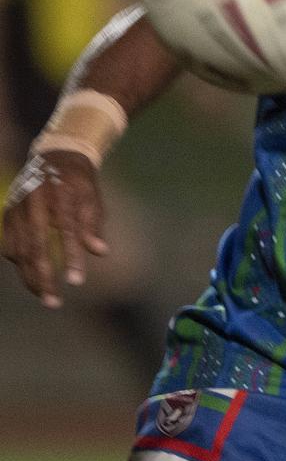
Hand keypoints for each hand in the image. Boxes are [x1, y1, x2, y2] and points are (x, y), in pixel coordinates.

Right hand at [1, 150, 107, 307]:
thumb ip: (94, 224)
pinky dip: (19, 263)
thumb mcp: (93, 197)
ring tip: (46, 297)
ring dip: (30, 276)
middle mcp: (33, 200)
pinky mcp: (8, 214)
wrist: (55, 158)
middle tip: (54, 302)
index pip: (66, 230)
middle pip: (35, 246)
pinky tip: (32, 277)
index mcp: (59, 193)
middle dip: (43, 277)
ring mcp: (16, 207)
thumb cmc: (79, 183)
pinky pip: (9, 245)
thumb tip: (100, 252)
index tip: (77, 282)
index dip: (71, 257)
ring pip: (19, 250)